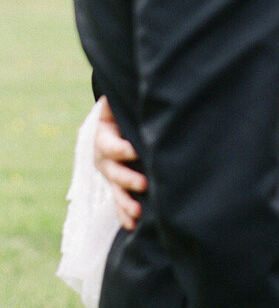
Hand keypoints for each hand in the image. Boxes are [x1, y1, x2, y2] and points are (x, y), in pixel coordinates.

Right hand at [94, 96, 147, 230]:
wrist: (113, 122)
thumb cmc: (122, 110)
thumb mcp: (117, 103)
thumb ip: (121, 99)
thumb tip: (137, 82)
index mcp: (104, 137)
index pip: (111, 146)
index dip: (122, 149)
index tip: (135, 151)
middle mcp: (103, 159)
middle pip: (114, 172)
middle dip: (129, 179)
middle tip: (145, 184)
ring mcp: (109, 175)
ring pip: (116, 191)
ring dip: (126, 202)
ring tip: (138, 212)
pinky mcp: (116, 186)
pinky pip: (117, 203)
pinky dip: (124, 214)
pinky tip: (133, 226)